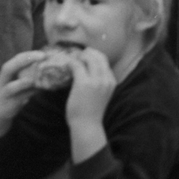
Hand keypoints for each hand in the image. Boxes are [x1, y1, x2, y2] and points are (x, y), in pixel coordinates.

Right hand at [0, 50, 46, 137]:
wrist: (0, 110)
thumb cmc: (16, 90)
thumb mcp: (21, 78)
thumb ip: (32, 71)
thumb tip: (54, 63)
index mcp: (8, 71)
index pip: (17, 58)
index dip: (29, 54)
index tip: (44, 53)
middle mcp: (3, 81)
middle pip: (8, 68)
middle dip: (24, 61)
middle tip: (42, 57)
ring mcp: (3, 94)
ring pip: (10, 88)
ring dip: (23, 83)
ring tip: (35, 79)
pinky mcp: (8, 105)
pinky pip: (17, 100)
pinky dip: (28, 95)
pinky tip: (40, 91)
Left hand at [65, 48, 115, 163]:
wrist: (87, 126)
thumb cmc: (92, 112)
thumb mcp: (103, 94)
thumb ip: (101, 83)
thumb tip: (91, 73)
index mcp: (111, 81)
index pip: (105, 62)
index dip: (96, 56)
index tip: (88, 55)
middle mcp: (105, 79)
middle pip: (99, 57)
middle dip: (90, 52)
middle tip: (81, 53)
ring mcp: (95, 81)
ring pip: (89, 59)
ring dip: (81, 56)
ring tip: (74, 57)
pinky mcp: (83, 83)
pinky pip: (77, 67)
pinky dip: (72, 63)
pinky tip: (67, 64)